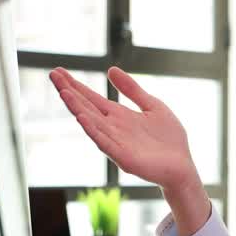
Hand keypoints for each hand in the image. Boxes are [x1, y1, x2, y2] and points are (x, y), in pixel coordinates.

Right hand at [49, 66, 199, 192]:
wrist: (183, 166)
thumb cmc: (169, 139)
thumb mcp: (152, 105)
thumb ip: (132, 90)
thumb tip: (110, 69)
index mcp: (119, 116)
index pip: (92, 98)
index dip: (76, 85)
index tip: (58, 71)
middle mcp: (113, 128)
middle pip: (86, 107)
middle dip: (70, 92)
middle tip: (53, 75)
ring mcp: (116, 143)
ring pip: (92, 123)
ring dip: (77, 109)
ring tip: (64, 93)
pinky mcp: (124, 157)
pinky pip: (105, 143)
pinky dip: (93, 130)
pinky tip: (81, 118)